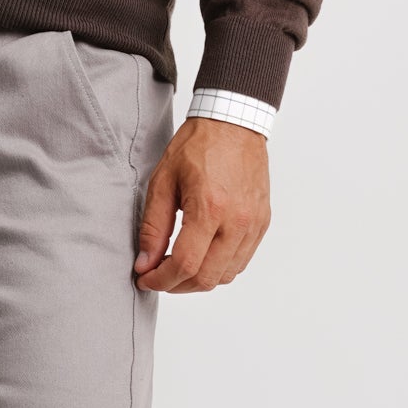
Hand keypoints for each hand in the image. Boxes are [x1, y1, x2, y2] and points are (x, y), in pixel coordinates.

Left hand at [133, 118, 270, 292]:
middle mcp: (237, 220)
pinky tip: (202, 255)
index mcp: (210, 207)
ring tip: (178, 265)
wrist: (233, 123)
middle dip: (177, 285)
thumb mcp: (163, 180)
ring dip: (199, 279)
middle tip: (158, 275)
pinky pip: (241, 261)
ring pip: (226, 275)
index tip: (145, 278)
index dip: (161, 280)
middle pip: (207, 278)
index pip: (186, 264)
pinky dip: (219, 268)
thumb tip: (146, 263)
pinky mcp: (262, 223)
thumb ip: (153, 226)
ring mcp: (254, 224)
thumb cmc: (197, 145)